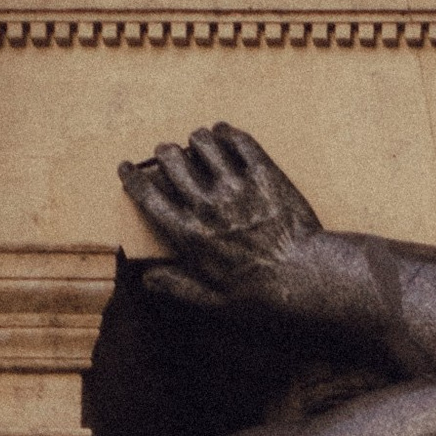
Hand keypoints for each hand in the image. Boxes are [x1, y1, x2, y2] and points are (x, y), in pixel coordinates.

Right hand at [119, 124, 327, 317]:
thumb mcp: (215, 302)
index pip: (148, 195)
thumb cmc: (262, 297)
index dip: (132, 177)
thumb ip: (178, 287)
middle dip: (165, 153)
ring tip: (200, 143)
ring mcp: (236, 185)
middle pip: (171, 158)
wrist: (308, 279)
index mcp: (189, 234)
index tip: (127, 167)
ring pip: (202, 141)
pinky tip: (226, 135)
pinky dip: (227, 132)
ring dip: (197, 140)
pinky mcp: (264, 173)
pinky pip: (238, 139)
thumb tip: (147, 279)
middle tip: (170, 155)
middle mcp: (207, 204)